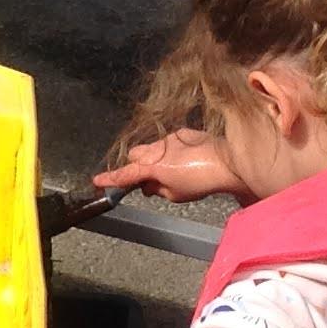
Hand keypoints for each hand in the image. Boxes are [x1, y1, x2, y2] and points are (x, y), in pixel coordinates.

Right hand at [96, 129, 243, 203]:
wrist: (228, 163)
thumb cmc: (203, 181)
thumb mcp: (175, 195)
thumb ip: (156, 189)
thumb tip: (148, 186)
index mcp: (153, 166)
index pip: (125, 173)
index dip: (111, 179)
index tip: (98, 181)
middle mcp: (157, 148)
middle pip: (135, 155)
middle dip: (137, 166)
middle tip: (149, 181)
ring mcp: (169, 138)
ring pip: (151, 147)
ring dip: (155, 159)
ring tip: (173, 171)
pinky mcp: (183, 132)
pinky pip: (169, 141)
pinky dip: (171, 151)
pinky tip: (187, 160)